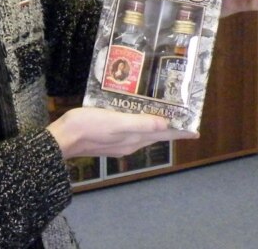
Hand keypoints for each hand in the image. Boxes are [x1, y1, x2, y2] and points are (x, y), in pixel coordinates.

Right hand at [46, 107, 197, 159]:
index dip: (179, 132)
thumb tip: (166, 124)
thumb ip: (139, 123)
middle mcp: (130, 142)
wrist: (62, 139)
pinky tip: (134, 115)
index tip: (195, 130)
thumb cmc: (88, 127)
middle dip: (169, 127)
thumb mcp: (116, 122)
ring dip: (155, 124)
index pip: (163, 135)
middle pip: (155, 134)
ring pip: (143, 132)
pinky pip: (130, 129)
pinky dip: (139, 122)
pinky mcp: (107, 137)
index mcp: (134, 139)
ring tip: (164, 114)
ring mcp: (118, 141)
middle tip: (182, 117)